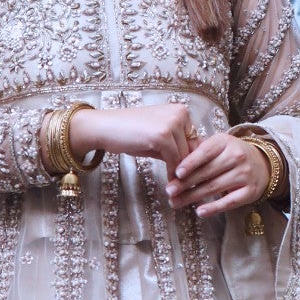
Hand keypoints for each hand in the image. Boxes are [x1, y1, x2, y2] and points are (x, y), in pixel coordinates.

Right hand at [67, 102, 200, 174]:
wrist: (105, 127)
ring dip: (181, 174)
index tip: (189, 176)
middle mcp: (180, 114)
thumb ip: (176, 146)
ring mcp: (171, 123)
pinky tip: (168, 183)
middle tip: (185, 186)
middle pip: (192, 149)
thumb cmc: (130, 132)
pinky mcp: (162, 136)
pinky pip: (174, 160)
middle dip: (188, 169)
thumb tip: (194, 164)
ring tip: (177, 188)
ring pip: (185, 156)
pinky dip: (172, 174)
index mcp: (181, 111)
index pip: (195, 140)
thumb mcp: (159, 137)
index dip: (192, 160)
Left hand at [167, 129, 268, 216]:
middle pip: (206, 172)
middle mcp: (236, 156)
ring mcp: (244, 174)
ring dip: (192, 197)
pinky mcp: (249, 192)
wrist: (262, 164)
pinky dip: (213, 208)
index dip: (190, 163)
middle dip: (185, 183)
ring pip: (214, 187)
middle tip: (169, 191)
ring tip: (176, 202)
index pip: (205, 152)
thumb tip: (173, 161)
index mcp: (225, 142)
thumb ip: (198, 151)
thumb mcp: (218, 146)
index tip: (176, 173)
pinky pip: (228, 202)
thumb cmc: (231, 154)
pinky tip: (199, 212)